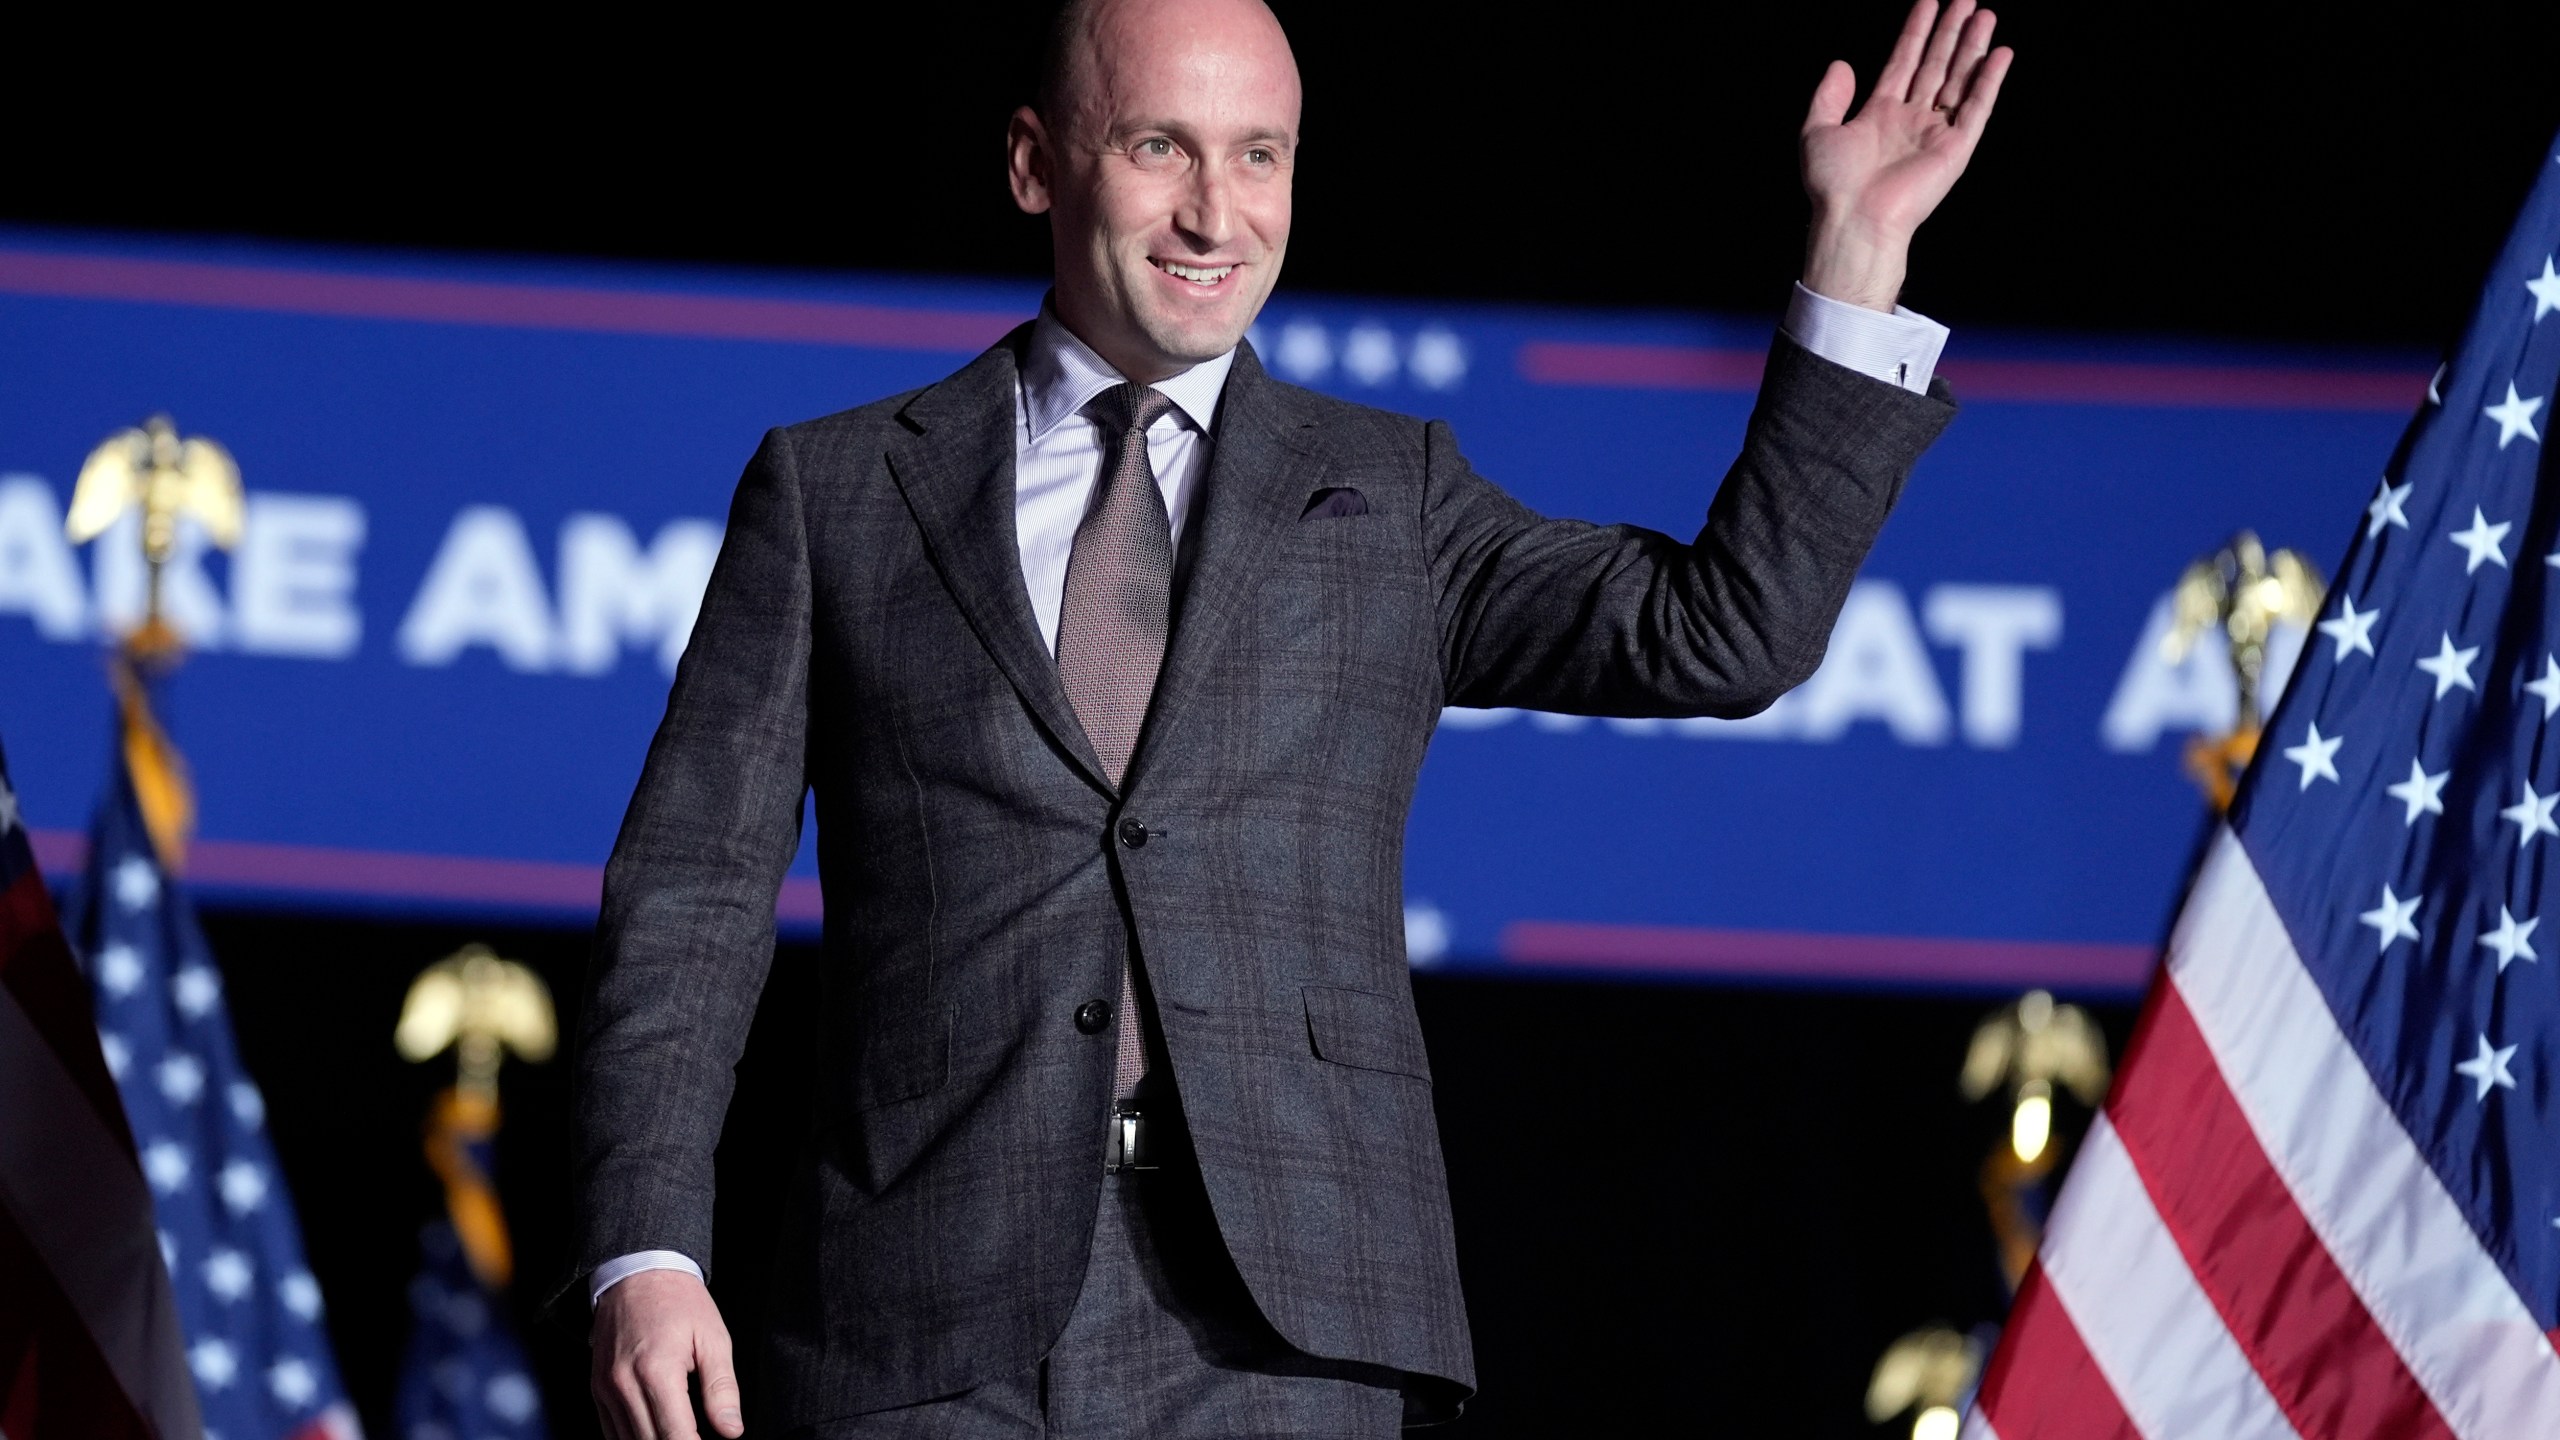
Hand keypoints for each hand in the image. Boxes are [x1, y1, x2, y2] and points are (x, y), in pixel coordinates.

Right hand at [590, 1269, 743, 1439]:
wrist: (637, 1273)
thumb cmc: (679, 1302)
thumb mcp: (713, 1338)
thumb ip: (722, 1389)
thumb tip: (732, 1430)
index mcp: (658, 1371)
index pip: (675, 1436)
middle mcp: (625, 1384)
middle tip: (696, 1437)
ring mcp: (606, 1389)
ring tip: (679, 1432)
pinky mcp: (597, 1390)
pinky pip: (610, 1432)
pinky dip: (632, 1439)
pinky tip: (653, 1433)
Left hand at [1799, 0, 2013, 310]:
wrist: (1854, 218)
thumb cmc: (1833, 183)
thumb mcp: (1817, 131)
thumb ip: (1829, 96)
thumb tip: (1841, 64)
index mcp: (1880, 114)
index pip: (1903, 61)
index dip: (1916, 31)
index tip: (1929, 2)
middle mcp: (1911, 120)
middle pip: (1936, 64)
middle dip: (1950, 31)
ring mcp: (1935, 132)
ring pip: (1959, 79)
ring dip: (1972, 47)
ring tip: (1984, 13)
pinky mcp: (1955, 148)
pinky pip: (1977, 108)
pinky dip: (1989, 81)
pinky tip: (2000, 53)